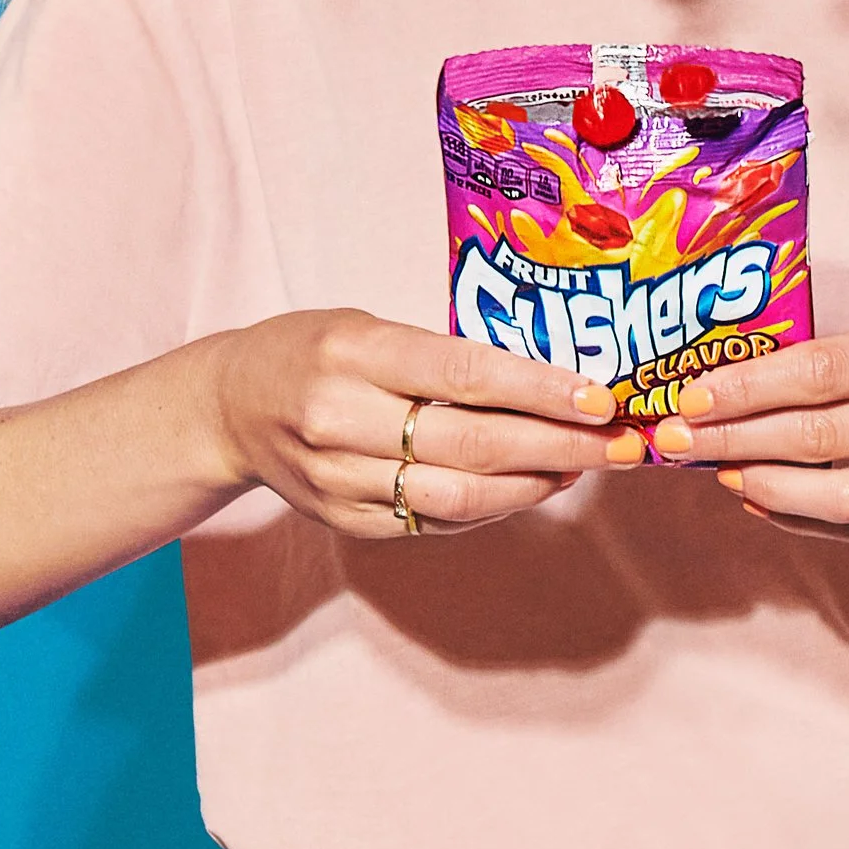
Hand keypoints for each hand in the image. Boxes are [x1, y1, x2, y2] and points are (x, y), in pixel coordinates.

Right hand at [217, 309, 639, 539]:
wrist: (228, 408)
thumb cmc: (313, 350)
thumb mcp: (368, 325)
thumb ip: (444, 354)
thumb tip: (548, 380)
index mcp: (354, 353)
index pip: (465, 375)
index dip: (541, 391)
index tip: (600, 398)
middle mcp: (343, 418)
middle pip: (472, 444)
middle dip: (559, 446)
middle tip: (619, 445)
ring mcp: (341, 479)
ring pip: (458, 495)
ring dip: (534, 485)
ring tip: (583, 466)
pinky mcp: (345, 521)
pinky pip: (434, 523)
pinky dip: (492, 508)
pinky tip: (529, 488)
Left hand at [653, 297, 848, 543]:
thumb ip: (846, 353)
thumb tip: (741, 387)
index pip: (822, 373)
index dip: (748, 390)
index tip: (691, 398)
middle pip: (823, 439)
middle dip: (736, 444)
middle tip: (675, 443)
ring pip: (843, 500)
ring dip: (766, 490)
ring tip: (719, 474)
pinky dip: (810, 518)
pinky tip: (767, 501)